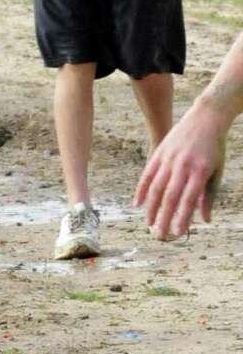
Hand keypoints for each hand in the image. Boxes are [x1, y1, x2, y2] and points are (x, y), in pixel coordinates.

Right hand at [134, 103, 227, 237]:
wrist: (205, 118)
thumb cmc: (214, 148)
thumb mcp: (216, 171)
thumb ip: (208, 196)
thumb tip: (204, 220)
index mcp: (200, 171)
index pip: (189, 199)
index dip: (182, 217)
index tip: (177, 233)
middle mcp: (183, 166)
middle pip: (170, 197)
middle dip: (164, 218)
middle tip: (159, 235)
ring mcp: (169, 159)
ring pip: (157, 188)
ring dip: (151, 208)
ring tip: (149, 223)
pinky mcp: (159, 153)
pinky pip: (147, 175)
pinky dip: (141, 191)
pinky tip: (137, 205)